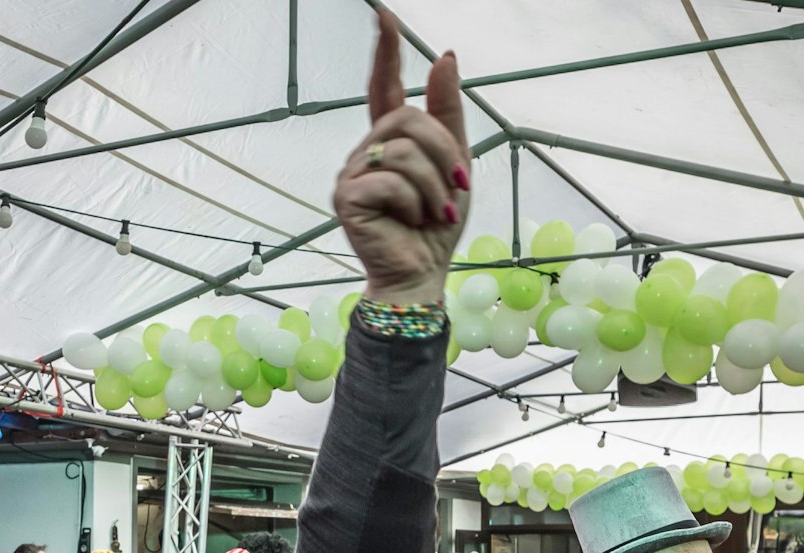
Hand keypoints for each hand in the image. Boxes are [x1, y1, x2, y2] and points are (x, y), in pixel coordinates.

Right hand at [334, 11, 468, 306]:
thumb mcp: (455, 164)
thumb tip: (444, 56)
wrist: (422, 275)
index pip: (382, 86)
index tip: (384, 15)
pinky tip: (414, 221)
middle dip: (444, 151)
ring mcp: (350, 173)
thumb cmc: (435, 226)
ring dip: (435, 184)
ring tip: (434, 213)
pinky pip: (392, 178)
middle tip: (456, 187)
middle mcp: (364, 152)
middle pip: (407, 117)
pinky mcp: (346, 197)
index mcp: (388, 142)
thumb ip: (448, 114)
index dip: (385, 52)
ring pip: (404, 149)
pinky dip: (417, 201)